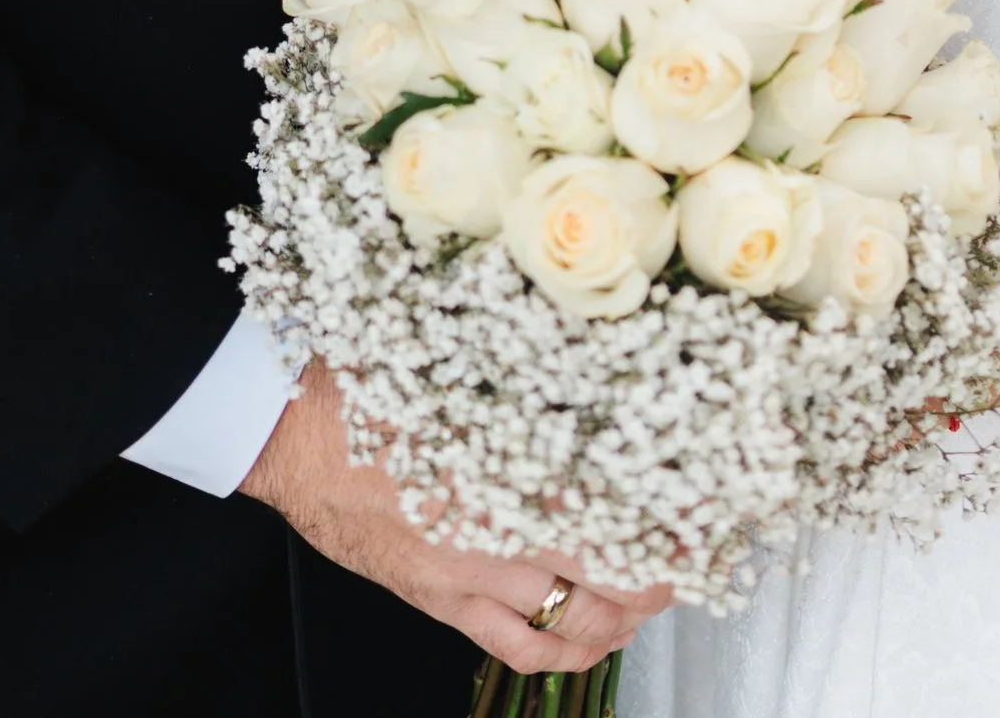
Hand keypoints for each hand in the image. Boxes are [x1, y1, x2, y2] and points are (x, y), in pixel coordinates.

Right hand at [241, 358, 670, 675]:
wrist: (292, 437)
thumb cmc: (368, 386)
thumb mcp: (455, 362)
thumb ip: (524, 369)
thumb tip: (594, 348)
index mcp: (505, 457)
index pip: (613, 496)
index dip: (666, 509)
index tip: (706, 499)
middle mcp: (496, 526)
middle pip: (609, 569)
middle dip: (662, 570)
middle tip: (697, 555)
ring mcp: (470, 573)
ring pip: (574, 618)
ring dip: (626, 614)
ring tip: (658, 596)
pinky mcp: (442, 599)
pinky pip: (518, 645)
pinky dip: (566, 651)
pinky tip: (595, 639)